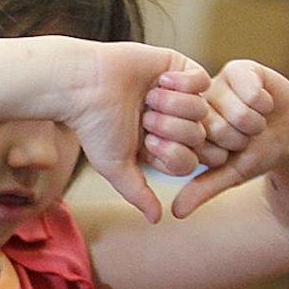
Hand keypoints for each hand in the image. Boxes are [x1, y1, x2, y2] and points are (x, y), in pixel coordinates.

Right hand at [67, 43, 211, 222]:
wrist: (86, 85)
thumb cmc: (95, 127)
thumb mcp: (115, 167)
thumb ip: (138, 193)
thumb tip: (156, 220)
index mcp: (159, 145)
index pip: (191, 161)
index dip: (174, 155)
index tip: (149, 145)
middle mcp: (172, 121)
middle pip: (200, 136)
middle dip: (172, 129)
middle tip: (145, 118)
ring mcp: (179, 94)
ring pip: (201, 109)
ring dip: (171, 104)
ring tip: (147, 97)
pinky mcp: (181, 68)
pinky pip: (202, 82)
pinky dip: (180, 83)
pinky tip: (157, 81)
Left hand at [170, 60, 288, 218]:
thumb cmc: (255, 153)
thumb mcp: (230, 174)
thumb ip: (203, 189)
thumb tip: (176, 213)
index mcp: (184, 131)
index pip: (194, 146)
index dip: (222, 152)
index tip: (231, 151)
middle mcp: (194, 106)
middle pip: (215, 128)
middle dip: (240, 138)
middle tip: (246, 135)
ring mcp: (215, 84)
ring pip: (236, 112)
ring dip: (254, 122)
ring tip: (255, 121)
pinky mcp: (238, 70)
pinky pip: (252, 92)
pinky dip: (265, 104)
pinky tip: (265, 104)